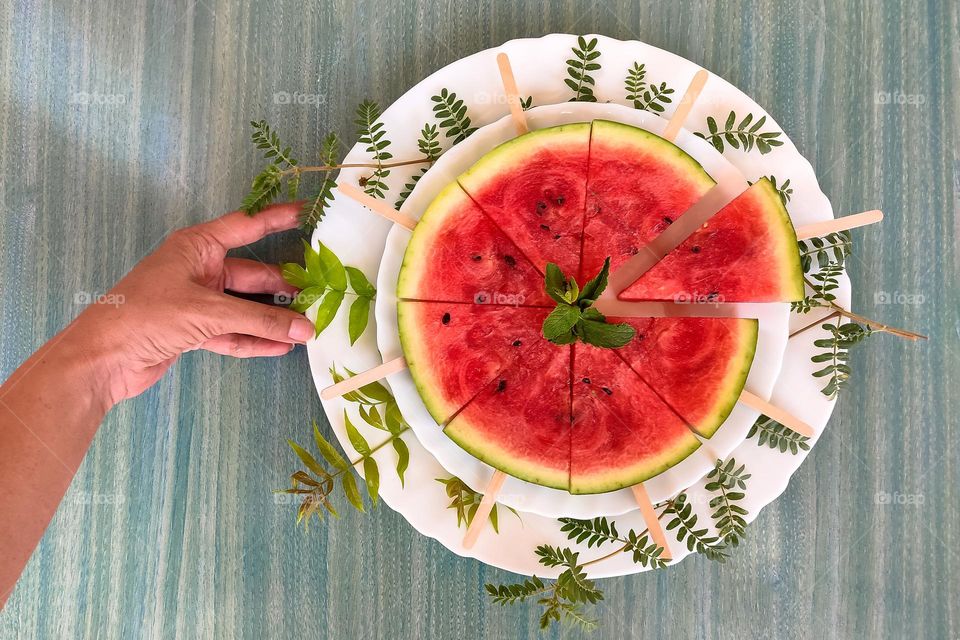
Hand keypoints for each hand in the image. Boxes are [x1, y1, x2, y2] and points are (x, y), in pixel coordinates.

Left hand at [69, 203, 313, 404]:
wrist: (103, 358)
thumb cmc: (147, 316)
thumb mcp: (209, 312)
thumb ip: (260, 320)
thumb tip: (304, 329)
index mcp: (196, 247)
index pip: (245, 226)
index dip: (276, 218)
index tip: (307, 211)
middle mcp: (198, 270)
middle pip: (251, 274)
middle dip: (282, 286)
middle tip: (317, 293)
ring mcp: (195, 301)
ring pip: (243, 306)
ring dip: (271, 318)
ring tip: (306, 326)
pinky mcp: (192, 330)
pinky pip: (232, 332)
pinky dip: (254, 339)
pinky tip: (280, 347)